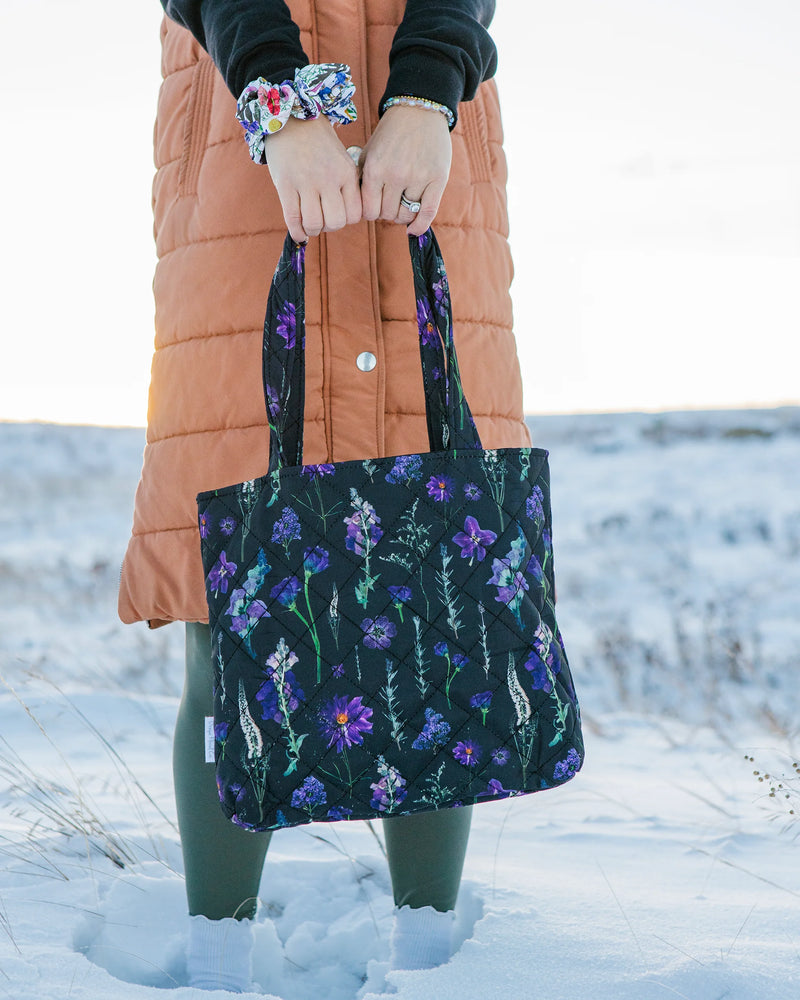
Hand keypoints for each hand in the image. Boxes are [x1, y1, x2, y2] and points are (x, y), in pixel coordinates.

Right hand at [265, 116, 361, 242]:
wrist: (291, 118)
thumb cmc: (318, 144)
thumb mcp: (341, 160)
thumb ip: (346, 186)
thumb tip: (346, 219)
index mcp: (346, 172)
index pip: (355, 214)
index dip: (346, 220)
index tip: (336, 213)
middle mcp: (328, 178)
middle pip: (336, 222)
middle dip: (329, 226)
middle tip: (322, 218)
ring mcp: (305, 181)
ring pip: (314, 223)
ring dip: (312, 229)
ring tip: (309, 222)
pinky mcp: (285, 184)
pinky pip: (293, 219)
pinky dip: (297, 232)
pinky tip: (298, 232)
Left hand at [359, 104, 451, 236]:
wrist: (419, 110)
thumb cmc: (391, 134)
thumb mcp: (369, 152)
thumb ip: (361, 179)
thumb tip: (356, 209)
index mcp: (374, 168)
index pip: (368, 210)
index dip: (371, 212)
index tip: (375, 207)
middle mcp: (395, 175)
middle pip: (387, 215)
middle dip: (387, 212)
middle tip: (391, 203)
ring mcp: (418, 177)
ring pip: (406, 215)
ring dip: (403, 215)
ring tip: (403, 204)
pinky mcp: (437, 179)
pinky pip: (427, 212)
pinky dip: (419, 226)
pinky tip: (413, 229)